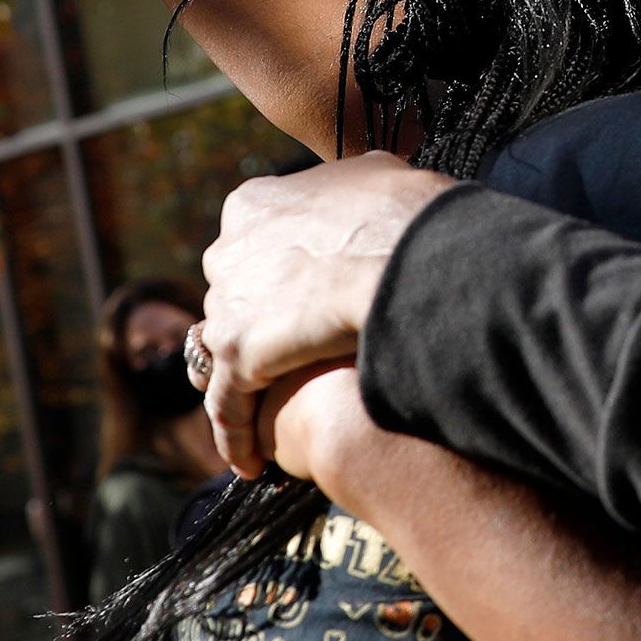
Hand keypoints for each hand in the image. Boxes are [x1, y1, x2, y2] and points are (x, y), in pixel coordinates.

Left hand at [199, 153, 453, 478]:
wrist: (414, 264)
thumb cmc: (412, 219)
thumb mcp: (381, 178)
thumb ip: (358, 190)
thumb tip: (376, 188)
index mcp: (255, 202)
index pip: (259, 238)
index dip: (288, 266)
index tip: (315, 289)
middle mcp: (227, 249)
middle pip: (237, 291)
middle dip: (264, 316)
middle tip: (303, 346)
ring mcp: (227, 305)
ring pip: (228, 349)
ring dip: (253, 375)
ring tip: (282, 407)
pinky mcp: (238, 357)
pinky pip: (227, 405)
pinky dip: (237, 434)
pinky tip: (251, 461)